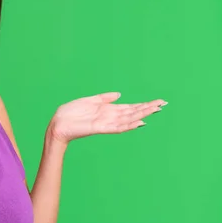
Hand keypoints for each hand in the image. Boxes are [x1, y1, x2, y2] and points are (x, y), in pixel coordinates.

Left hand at [48, 92, 166, 142]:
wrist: (58, 124)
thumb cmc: (71, 113)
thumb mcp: (89, 101)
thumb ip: (104, 98)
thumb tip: (119, 94)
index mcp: (108, 110)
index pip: (130, 107)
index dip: (143, 105)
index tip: (158, 101)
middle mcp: (110, 117)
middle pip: (133, 112)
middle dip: (147, 108)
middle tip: (163, 104)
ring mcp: (106, 123)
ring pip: (128, 119)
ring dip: (142, 115)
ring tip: (155, 110)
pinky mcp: (100, 128)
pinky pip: (117, 127)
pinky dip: (128, 125)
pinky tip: (138, 123)